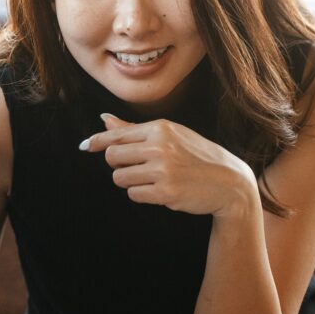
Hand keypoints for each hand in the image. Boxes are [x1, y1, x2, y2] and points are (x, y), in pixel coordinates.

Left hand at [81, 113, 257, 216]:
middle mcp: (160, 146)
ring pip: (120, 178)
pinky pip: (134, 194)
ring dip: (130, 182)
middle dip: (118, 165)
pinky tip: (159, 190)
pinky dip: (141, 195)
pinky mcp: (165, 192)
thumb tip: (103, 119)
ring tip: (151, 179)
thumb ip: (134, 130)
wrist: (229, 182)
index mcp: (160, 128)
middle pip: (112, 156)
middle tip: (136, 168)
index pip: (117, 134)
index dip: (97, 141)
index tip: (85, 146)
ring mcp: (163, 169)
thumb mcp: (171, 135)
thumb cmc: (197, 156)